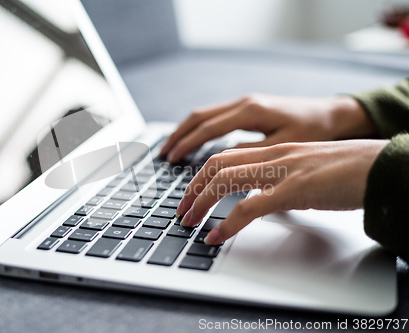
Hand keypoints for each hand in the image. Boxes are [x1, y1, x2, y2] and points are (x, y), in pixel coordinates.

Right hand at [160, 94, 376, 162]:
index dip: (187, 146)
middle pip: (198, 118)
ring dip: (185, 131)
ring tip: (170, 149)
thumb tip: (223, 164)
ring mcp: (244, 103)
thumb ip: (251, 154)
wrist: (332, 114)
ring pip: (203, 115)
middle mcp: (242, 103)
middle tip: (163, 156)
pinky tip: (193, 140)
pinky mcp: (247, 108)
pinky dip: (198, 129)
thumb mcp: (283, 146)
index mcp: (249, 111)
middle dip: (178, 137)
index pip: (207, 129)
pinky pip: (214, 116)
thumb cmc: (313, 130)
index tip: (171, 161)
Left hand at [176, 140, 388, 244]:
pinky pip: (250, 206)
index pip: (225, 155)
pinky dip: (227, 223)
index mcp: (276, 149)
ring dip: (201, 202)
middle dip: (192, 188)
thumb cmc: (350, 169)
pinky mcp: (295, 189)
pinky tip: (217, 236)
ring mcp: (283, 170)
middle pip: (217, 164)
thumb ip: (281, 177)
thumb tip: (261, 196)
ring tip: (189, 222)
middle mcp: (274, 155)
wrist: (382, 165)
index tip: (190, 194)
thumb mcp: (306, 169)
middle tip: (181, 210)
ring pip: (226, 179)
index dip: (201, 175)